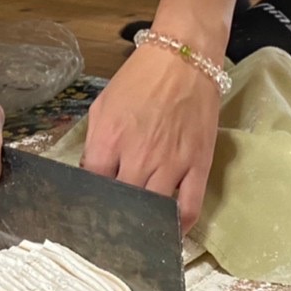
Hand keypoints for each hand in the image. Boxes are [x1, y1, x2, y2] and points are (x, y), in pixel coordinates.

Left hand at [80, 42, 222, 233]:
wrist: (184, 57)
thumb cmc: (140, 78)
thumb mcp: (104, 105)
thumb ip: (95, 142)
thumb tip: (92, 175)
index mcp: (110, 138)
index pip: (94, 185)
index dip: (91, 198)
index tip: (92, 205)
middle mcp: (139, 155)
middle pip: (123, 202)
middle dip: (116, 212)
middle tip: (114, 221)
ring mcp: (171, 163)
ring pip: (153, 210)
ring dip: (145, 222)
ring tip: (139, 230)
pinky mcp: (199, 164)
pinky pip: (189, 207)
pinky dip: (179, 226)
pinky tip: (170, 233)